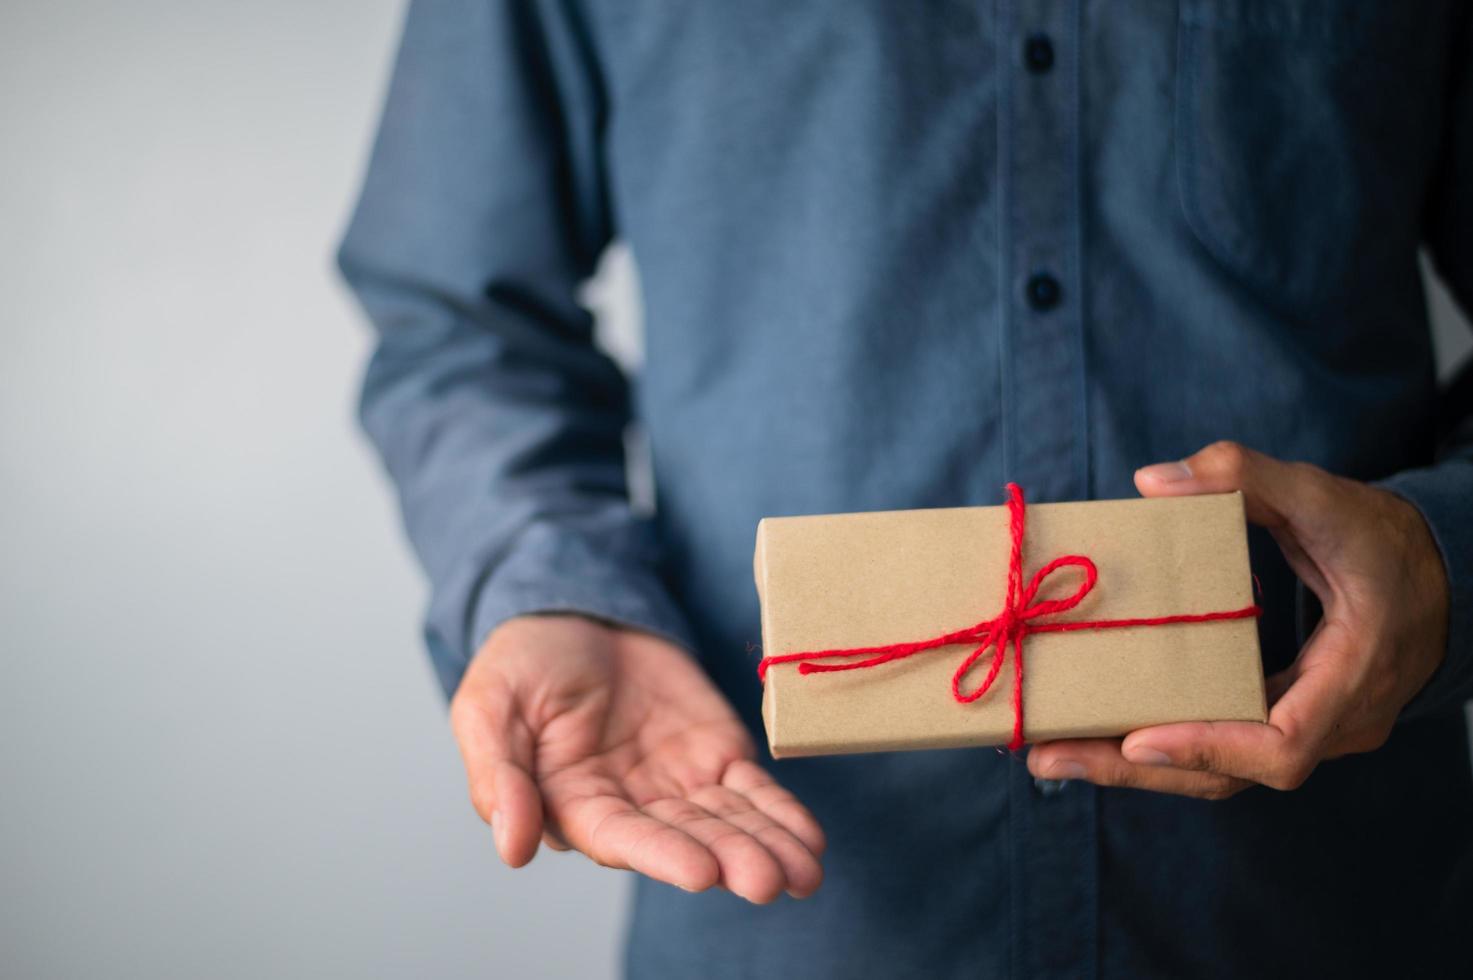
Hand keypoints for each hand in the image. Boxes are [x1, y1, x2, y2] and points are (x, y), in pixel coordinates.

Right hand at [449, 614, 824, 901]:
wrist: (576, 607)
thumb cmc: (521, 663)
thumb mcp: (488, 707)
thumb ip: (500, 776)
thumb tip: (512, 849)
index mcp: (573, 802)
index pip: (622, 837)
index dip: (663, 855)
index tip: (702, 872)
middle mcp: (632, 804)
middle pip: (686, 838)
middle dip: (729, 859)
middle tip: (767, 880)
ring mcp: (678, 781)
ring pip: (728, 822)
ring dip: (766, 848)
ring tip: (803, 874)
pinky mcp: (715, 752)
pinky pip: (752, 789)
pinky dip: (781, 813)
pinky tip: (809, 841)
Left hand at [1027, 441, 1449, 799]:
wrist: (1440, 575)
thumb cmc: (1381, 538)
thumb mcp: (1324, 496)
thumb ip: (1246, 476)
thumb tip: (1151, 480)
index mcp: (1353, 673)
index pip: (1285, 745)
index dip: (1211, 746)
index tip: (1138, 738)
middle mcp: (1335, 721)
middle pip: (1233, 773)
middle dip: (1137, 771)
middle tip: (1050, 756)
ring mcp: (1313, 729)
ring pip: (1225, 770)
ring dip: (1138, 766)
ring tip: (1053, 753)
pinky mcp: (1290, 720)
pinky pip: (1226, 747)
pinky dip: (1165, 744)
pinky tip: (1101, 732)